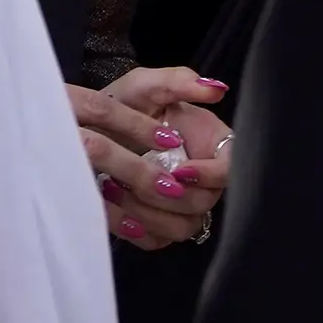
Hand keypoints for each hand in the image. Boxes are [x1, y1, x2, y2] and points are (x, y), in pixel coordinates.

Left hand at [66, 66, 231, 251]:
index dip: (209, 176)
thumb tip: (216, 89)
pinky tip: (113, 208)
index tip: (179, 169)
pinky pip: (154, 241)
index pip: (230, 172)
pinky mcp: (157, 226)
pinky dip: (134, 228)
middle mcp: (202, 182)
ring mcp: (180, 207)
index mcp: (211, 148)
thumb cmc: (125, 104)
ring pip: (181, 228)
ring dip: (148, 212)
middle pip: (204, 204)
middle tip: (133, 177)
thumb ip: (179, 82)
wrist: (92, 129)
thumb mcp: (146, 85)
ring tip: (116, 187)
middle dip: (168, 194)